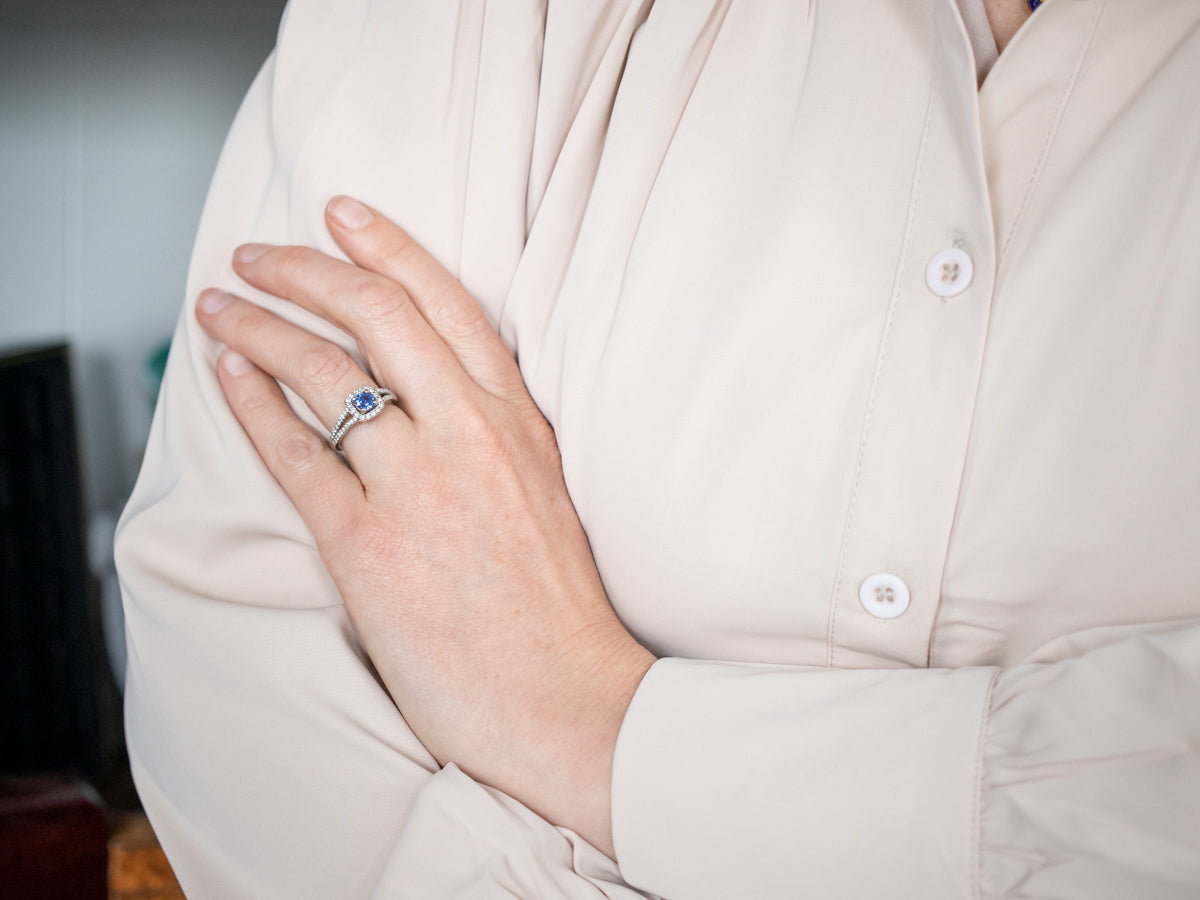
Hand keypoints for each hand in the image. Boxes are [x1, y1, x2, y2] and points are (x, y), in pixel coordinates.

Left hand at [194, 196, 654, 857]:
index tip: (343, 213)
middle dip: (305, 269)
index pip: (446, 303)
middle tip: (258, 252)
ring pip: (325, 372)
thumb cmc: (558, 609)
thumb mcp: (548, 490)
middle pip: (375, 315)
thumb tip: (437, 392)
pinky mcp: (367, 545)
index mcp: (518, 420)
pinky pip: (295, 452)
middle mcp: (469, 436)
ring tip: (220, 306)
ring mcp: (417, 486)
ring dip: (261, 325)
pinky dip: (254, 402)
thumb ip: (497, 431)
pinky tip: (229, 373)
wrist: (568, 699)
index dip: (386, 246)